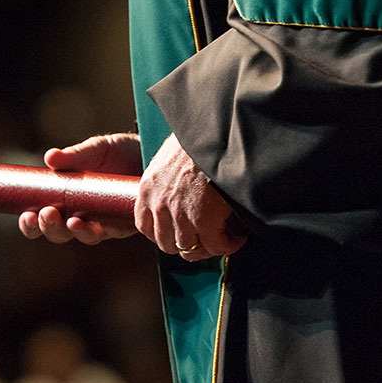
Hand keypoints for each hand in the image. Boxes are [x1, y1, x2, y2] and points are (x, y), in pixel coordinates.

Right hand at [18, 133, 142, 244]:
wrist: (153, 150)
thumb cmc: (119, 152)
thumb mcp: (96, 149)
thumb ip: (74, 155)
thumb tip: (50, 158)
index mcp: (66, 199)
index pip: (41, 219)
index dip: (30, 224)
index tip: (25, 216)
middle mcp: (83, 215)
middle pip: (59, 234)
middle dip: (49, 229)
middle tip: (46, 214)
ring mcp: (105, 221)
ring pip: (84, 236)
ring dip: (73, 232)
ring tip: (70, 220)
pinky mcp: (127, 223)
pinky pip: (111, 232)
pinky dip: (99, 229)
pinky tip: (92, 224)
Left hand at [135, 133, 245, 260]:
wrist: (214, 133)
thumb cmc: (196, 140)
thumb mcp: (168, 160)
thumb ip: (165, 182)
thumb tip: (178, 194)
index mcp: (147, 189)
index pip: (145, 228)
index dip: (164, 234)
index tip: (178, 232)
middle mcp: (159, 205)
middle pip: (167, 244)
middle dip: (186, 245)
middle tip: (204, 239)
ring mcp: (180, 215)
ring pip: (190, 249)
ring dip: (208, 246)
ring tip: (223, 237)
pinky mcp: (203, 220)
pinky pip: (216, 246)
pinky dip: (228, 245)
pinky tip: (236, 237)